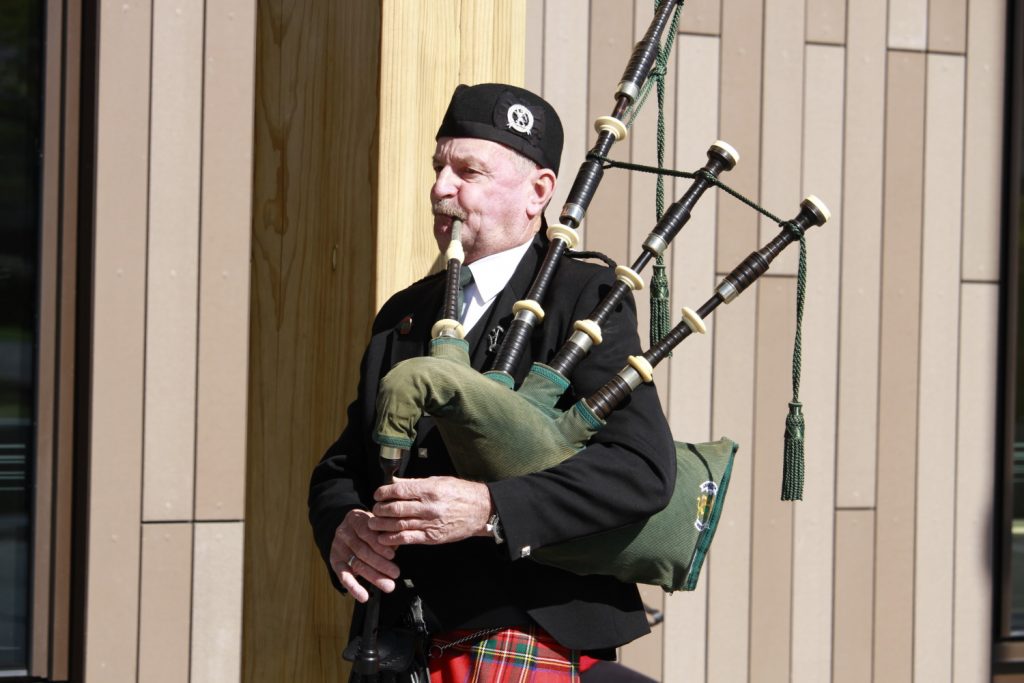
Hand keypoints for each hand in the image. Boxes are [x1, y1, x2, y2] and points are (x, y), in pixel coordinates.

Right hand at [330, 509, 400, 602]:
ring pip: (356, 564)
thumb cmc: (369, 527)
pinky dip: (354, 588)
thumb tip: (395, 546)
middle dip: (380, 564)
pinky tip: (363, 597)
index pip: (366, 533)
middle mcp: (343, 532)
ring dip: (374, 577)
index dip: (379, 545)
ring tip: (388, 586)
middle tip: (395, 574)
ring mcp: (337, 547)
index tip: (393, 555)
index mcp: (355, 519)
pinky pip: (343, 576)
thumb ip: (385, 533)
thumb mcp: (376, 524)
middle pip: (362, 551)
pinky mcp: (334, 561)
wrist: (347, 527)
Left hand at [370, 476, 491, 545]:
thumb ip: (415, 483)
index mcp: (429, 489)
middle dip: (380, 509)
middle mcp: (429, 506)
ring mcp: (430, 523)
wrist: (481, 510)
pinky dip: (393, 539)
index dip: (383, 492)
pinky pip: (408, 539)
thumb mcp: (439, 481)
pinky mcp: (433, 537)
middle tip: (374, 509)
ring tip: (373, 523)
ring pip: (399, 524)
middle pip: (396, 508)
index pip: (399, 490)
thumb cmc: (460, 493)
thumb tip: (394, 482)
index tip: (377, 494)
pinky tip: (384, 537)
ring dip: (382, 525)